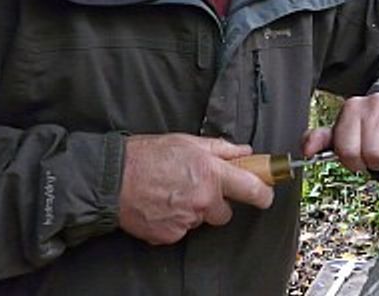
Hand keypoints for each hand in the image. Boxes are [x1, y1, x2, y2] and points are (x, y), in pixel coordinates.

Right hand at [118, 134, 273, 244]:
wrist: (112, 179)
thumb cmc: (148, 155)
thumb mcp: (189, 142)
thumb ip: (221, 149)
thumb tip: (245, 152)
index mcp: (211, 174)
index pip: (252, 189)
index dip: (264, 193)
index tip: (266, 194)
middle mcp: (203, 200)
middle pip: (225, 212)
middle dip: (216, 203)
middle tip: (198, 187)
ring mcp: (186, 220)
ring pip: (201, 220)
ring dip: (193, 210)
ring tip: (173, 192)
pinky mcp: (170, 235)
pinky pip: (182, 230)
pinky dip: (175, 221)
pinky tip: (162, 205)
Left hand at [302, 93, 378, 172]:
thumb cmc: (378, 126)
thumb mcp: (349, 131)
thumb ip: (326, 140)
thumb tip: (306, 150)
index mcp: (353, 107)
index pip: (346, 150)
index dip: (354, 161)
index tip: (360, 156)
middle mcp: (375, 102)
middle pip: (371, 154)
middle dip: (376, 160)